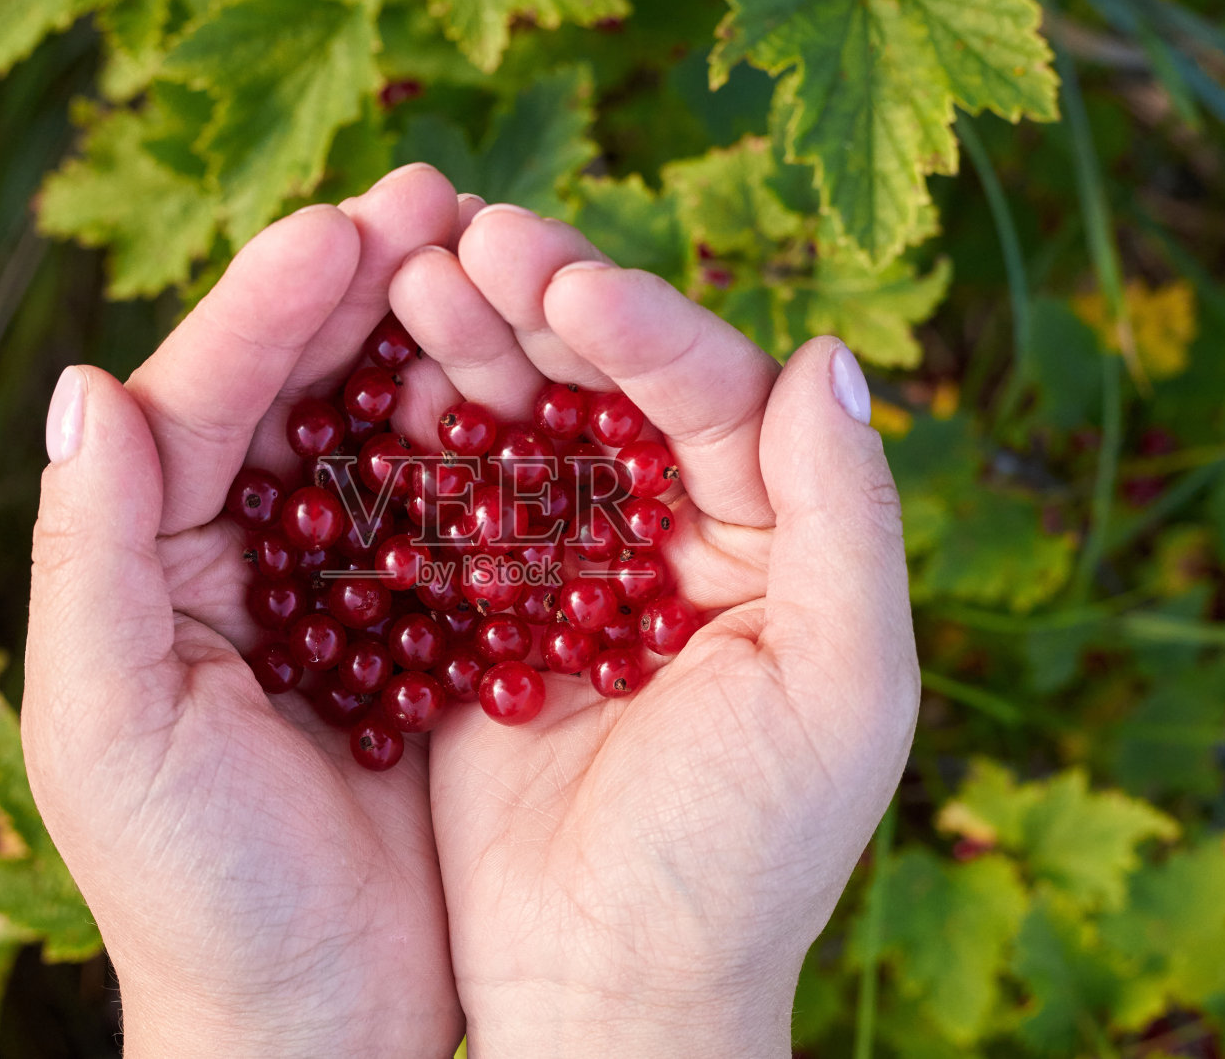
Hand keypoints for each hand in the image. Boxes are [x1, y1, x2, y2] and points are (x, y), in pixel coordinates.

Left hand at [21, 166, 474, 1057]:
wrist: (315, 1024)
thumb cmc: (198, 894)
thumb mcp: (109, 727)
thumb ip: (87, 558)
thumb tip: (83, 389)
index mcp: (146, 568)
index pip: (196, 404)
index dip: (266, 310)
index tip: (346, 229)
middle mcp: (234, 561)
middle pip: (293, 393)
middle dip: (357, 295)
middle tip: (440, 197)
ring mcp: (336, 591)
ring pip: (380, 436)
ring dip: (432, 346)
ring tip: (496, 260)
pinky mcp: (421, 634)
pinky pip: (454, 514)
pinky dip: (487, 448)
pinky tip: (539, 388)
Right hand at [388, 207, 919, 1055]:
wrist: (609, 993)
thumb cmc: (741, 861)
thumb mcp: (839, 692)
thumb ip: (848, 522)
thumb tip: (829, 356)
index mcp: (773, 545)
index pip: (713, 395)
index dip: (644, 327)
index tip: (565, 279)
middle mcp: (676, 541)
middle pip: (610, 391)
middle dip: (541, 311)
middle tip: (465, 240)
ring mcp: (573, 577)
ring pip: (523, 434)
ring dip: (471, 355)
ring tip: (410, 282)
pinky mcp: (487, 620)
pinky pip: (452, 510)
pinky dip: (417, 450)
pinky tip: (375, 389)